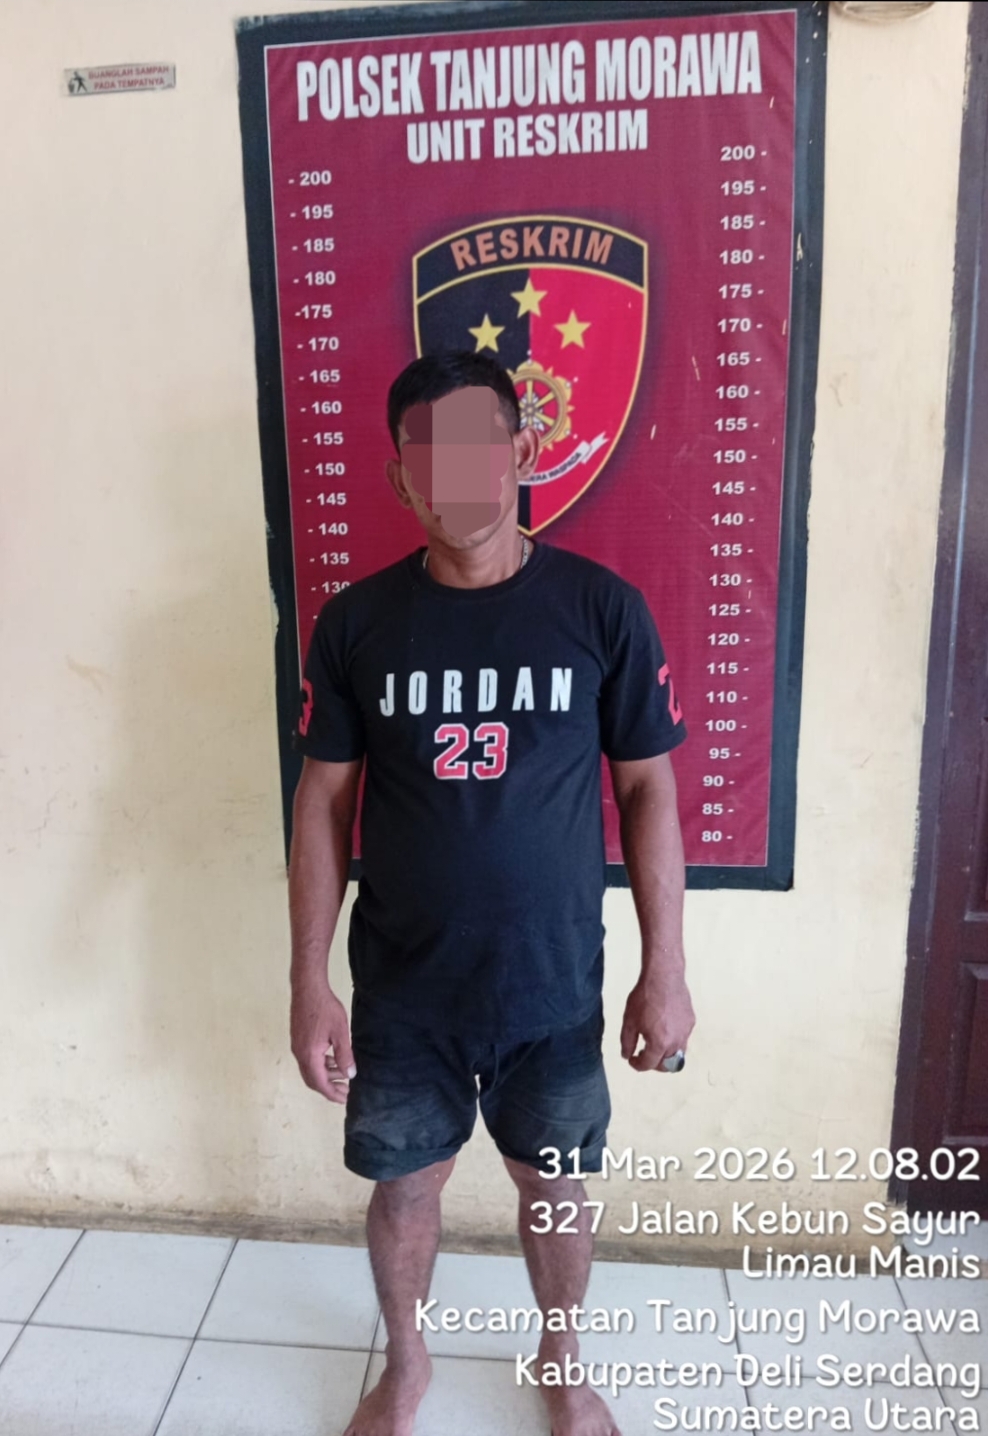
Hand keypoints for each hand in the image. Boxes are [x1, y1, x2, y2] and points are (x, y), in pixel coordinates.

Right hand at [290, 982, 354, 1104]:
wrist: (307, 987)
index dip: (332, 1094)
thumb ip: (344, 1055)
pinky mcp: (298, 1039)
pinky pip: (308, 1059)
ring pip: (310, 1069)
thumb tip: (349, 1075)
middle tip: (345, 1092)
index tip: (345, 1100)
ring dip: (325, 1075)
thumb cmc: (325, 1008)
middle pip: (312, 1080)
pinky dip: (321, 1064)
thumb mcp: (340, 1032)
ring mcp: (297, 1046)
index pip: (320, 1083)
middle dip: (329, 1088)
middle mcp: (300, 1054)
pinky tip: (332, 1059)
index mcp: (309, 1055)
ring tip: (342, 1075)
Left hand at [620, 973, 694, 1072]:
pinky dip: (673, 1040)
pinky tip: (664, 1027)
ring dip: (666, 1055)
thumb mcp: (629, 1021)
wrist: (663, 976)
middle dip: (654, 1064)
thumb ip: (627, 1042)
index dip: (638, 1065)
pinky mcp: (691, 1022)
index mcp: (660, 1043)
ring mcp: (686, 1032)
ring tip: (654, 1043)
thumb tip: (627, 1054)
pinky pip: (683, 1038)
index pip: (649, 1064)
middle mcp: (676, 1041)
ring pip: (678, 1054)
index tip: (632, 1060)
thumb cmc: (645, 997)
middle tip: (643, 1055)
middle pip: (667, 1065)